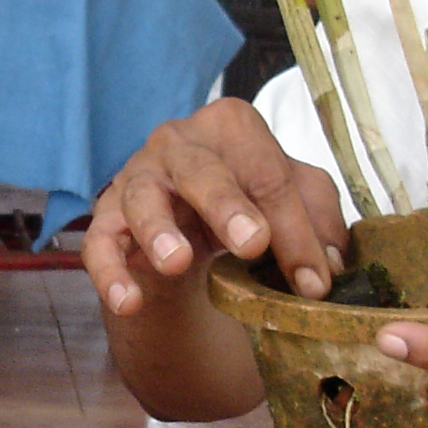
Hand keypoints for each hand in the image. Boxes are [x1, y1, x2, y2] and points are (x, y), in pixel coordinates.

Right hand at [84, 98, 347, 316]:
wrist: (186, 215)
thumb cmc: (245, 196)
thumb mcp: (292, 199)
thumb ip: (318, 224)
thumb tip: (327, 269)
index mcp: (232, 126)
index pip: (269, 173)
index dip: (295, 230)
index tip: (315, 282)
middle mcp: (179, 142)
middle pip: (203, 170)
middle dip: (228, 206)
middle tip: (252, 242)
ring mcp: (137, 177)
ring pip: (143, 198)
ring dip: (159, 230)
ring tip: (177, 263)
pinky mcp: (106, 218)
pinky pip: (99, 243)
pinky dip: (110, 273)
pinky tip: (128, 301)